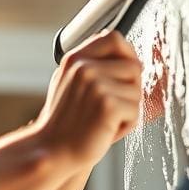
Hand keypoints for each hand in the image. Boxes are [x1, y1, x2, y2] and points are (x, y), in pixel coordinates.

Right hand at [36, 31, 141, 167]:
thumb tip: (127, 56)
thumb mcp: (70, 83)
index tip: (125, 72)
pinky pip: (136, 111)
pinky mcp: (108, 105)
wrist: (51, 151)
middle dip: (129, 89)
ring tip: (103, 121)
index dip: (127, 54)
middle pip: (133, 66)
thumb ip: (92, 65)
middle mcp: (84, 67)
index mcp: (75, 59)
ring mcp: (96, 85)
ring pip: (137, 91)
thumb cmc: (64, 122)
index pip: (114, 38)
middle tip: (108, 108)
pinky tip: (106, 130)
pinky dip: (126, 126)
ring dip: (127, 111)